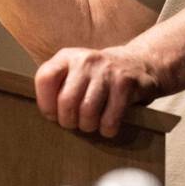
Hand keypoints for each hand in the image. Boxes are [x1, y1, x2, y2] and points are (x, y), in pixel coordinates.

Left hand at [34, 45, 164, 138]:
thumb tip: (45, 117)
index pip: (45, 79)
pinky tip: (108, 125)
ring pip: (88, 112)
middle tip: (76, 123)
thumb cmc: (98, 77)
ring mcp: (107, 71)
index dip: (46, 103)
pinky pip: (110, 119)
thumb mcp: (74, 72)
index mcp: (67, 57)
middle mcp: (85, 60)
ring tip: (92, 124)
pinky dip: (107, 129)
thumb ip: (57, 88)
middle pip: (66, 102)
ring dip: (89, 126)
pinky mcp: (126, 83)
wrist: (139, 63)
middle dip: (69, 121)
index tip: (54, 114)